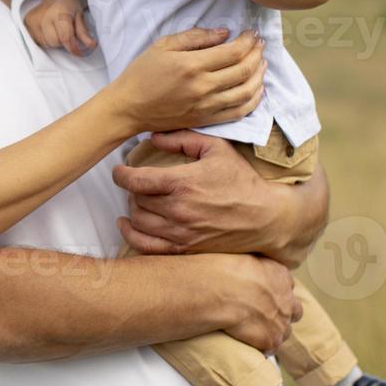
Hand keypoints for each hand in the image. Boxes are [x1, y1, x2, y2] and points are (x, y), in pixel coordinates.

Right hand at [25, 0, 95, 55]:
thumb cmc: (71, 5)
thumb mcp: (80, 17)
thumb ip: (84, 33)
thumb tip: (91, 45)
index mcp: (59, 12)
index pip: (65, 37)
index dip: (73, 48)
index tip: (79, 53)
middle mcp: (44, 15)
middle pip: (54, 42)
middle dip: (62, 41)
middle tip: (66, 32)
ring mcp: (33, 18)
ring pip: (45, 43)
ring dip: (53, 40)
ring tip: (57, 29)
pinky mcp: (27, 21)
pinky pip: (37, 40)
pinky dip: (44, 38)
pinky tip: (48, 29)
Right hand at [111, 28, 263, 134]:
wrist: (128, 108)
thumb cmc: (141, 74)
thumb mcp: (163, 45)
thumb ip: (195, 37)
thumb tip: (224, 33)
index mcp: (192, 65)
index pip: (234, 52)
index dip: (248, 41)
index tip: (252, 33)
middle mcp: (203, 87)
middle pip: (244, 70)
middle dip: (257, 54)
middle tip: (259, 45)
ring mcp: (206, 107)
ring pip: (247, 92)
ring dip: (260, 76)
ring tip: (261, 64)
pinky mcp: (206, 120)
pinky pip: (238, 112)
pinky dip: (253, 100)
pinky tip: (256, 89)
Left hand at [111, 130, 316, 266]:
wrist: (266, 217)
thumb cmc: (242, 180)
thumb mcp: (216, 149)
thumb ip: (183, 138)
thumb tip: (153, 136)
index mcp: (183, 183)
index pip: (137, 180)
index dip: (121, 175)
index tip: (119, 171)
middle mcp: (178, 210)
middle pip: (136, 199)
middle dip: (132, 189)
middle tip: (137, 183)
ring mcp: (180, 233)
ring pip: (139, 221)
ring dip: (133, 209)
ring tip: (137, 200)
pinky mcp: (185, 249)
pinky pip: (147, 247)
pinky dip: (131, 236)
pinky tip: (127, 226)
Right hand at [205, 253, 301, 352]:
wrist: (221, 291)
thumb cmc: (224, 270)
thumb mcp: (243, 256)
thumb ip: (254, 266)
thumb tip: (247, 269)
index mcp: (280, 275)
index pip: (286, 286)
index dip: (275, 292)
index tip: (263, 295)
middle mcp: (287, 299)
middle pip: (294, 310)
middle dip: (282, 312)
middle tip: (263, 314)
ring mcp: (281, 321)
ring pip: (285, 331)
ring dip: (273, 331)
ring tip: (254, 331)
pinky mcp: (271, 339)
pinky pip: (270, 348)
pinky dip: (261, 346)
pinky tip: (248, 343)